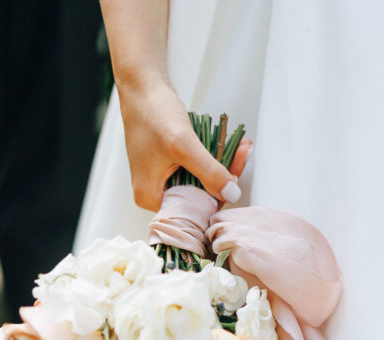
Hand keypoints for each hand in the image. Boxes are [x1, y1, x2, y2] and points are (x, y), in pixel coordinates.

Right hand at [116, 71, 250, 210]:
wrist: (141, 86)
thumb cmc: (153, 112)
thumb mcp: (183, 144)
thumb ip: (208, 172)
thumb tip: (231, 194)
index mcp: (152, 198)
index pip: (193, 209)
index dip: (218, 195)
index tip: (237, 175)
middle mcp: (156, 194)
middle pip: (200, 195)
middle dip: (224, 176)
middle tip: (242, 152)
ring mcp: (162, 180)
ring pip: (202, 182)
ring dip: (223, 165)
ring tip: (240, 146)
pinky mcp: (169, 167)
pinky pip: (197, 169)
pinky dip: (213, 157)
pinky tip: (229, 145)